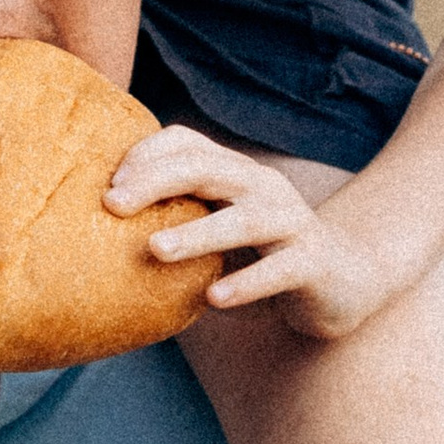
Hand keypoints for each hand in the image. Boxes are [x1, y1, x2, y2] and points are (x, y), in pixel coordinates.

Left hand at [104, 126, 398, 343]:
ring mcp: (292, 223)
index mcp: (235, 173)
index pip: (187, 143)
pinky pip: (280, 270)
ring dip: (197, 233)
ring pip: (244, 219)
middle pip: (209, 168)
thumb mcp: (217, 230)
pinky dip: (247, 282)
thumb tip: (98, 230)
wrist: (345, 282)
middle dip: (158, 181)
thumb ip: (177, 220)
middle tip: (113, 205)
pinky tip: (214, 300)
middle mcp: (263, 187)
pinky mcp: (314, 263)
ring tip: (155, 249)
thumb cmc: (262, 256)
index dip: (146, 155)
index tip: (107, 186)